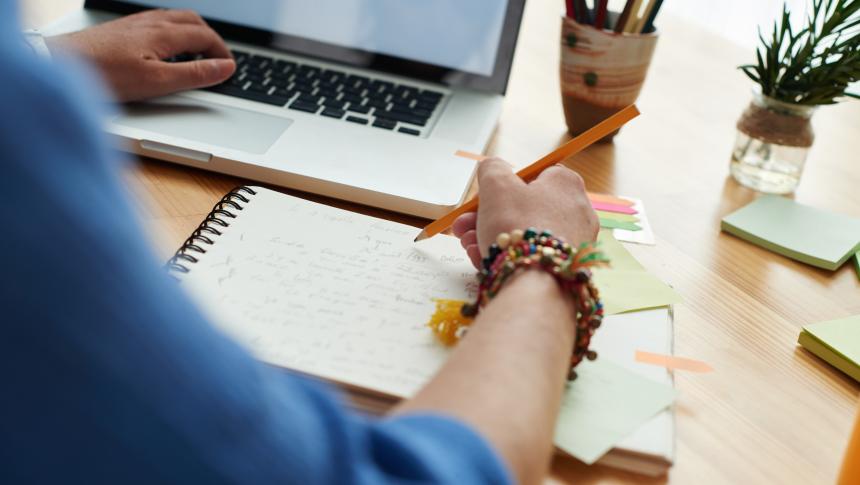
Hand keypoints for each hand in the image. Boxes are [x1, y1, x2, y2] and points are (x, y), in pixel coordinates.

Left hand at [45, 9, 235, 101]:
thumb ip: (195, 74)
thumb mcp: (157, 81)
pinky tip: (166, 48)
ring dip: (193, 33)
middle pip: (193, 21)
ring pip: (175, 19)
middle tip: (219, 58)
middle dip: (211, 38)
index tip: (230, 68)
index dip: (222, 53)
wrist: (61, 63)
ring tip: (199, 52)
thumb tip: (225, 68)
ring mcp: (134, 24)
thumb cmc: (105, 74)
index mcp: (164, 34)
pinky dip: (174, 32)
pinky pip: (157, 22)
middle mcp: (150, 23)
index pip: (205, 37)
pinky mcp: (121, 29)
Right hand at [452, 158, 598, 267]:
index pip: (532, 176)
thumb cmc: (517, 226)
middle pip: (523, 209)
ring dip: (490, 237)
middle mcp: (577, 210)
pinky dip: (507, 257)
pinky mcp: (566, 268)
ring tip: (467, 246)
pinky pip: (532, 256)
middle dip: (486, 217)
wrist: (535, 283)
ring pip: (524, 235)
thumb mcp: (496, 185)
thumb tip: (493, 167)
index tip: (480, 200)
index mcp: (566, 183)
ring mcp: (574, 242)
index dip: (501, 188)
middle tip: (462, 227)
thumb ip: (492, 168)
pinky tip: (483, 261)